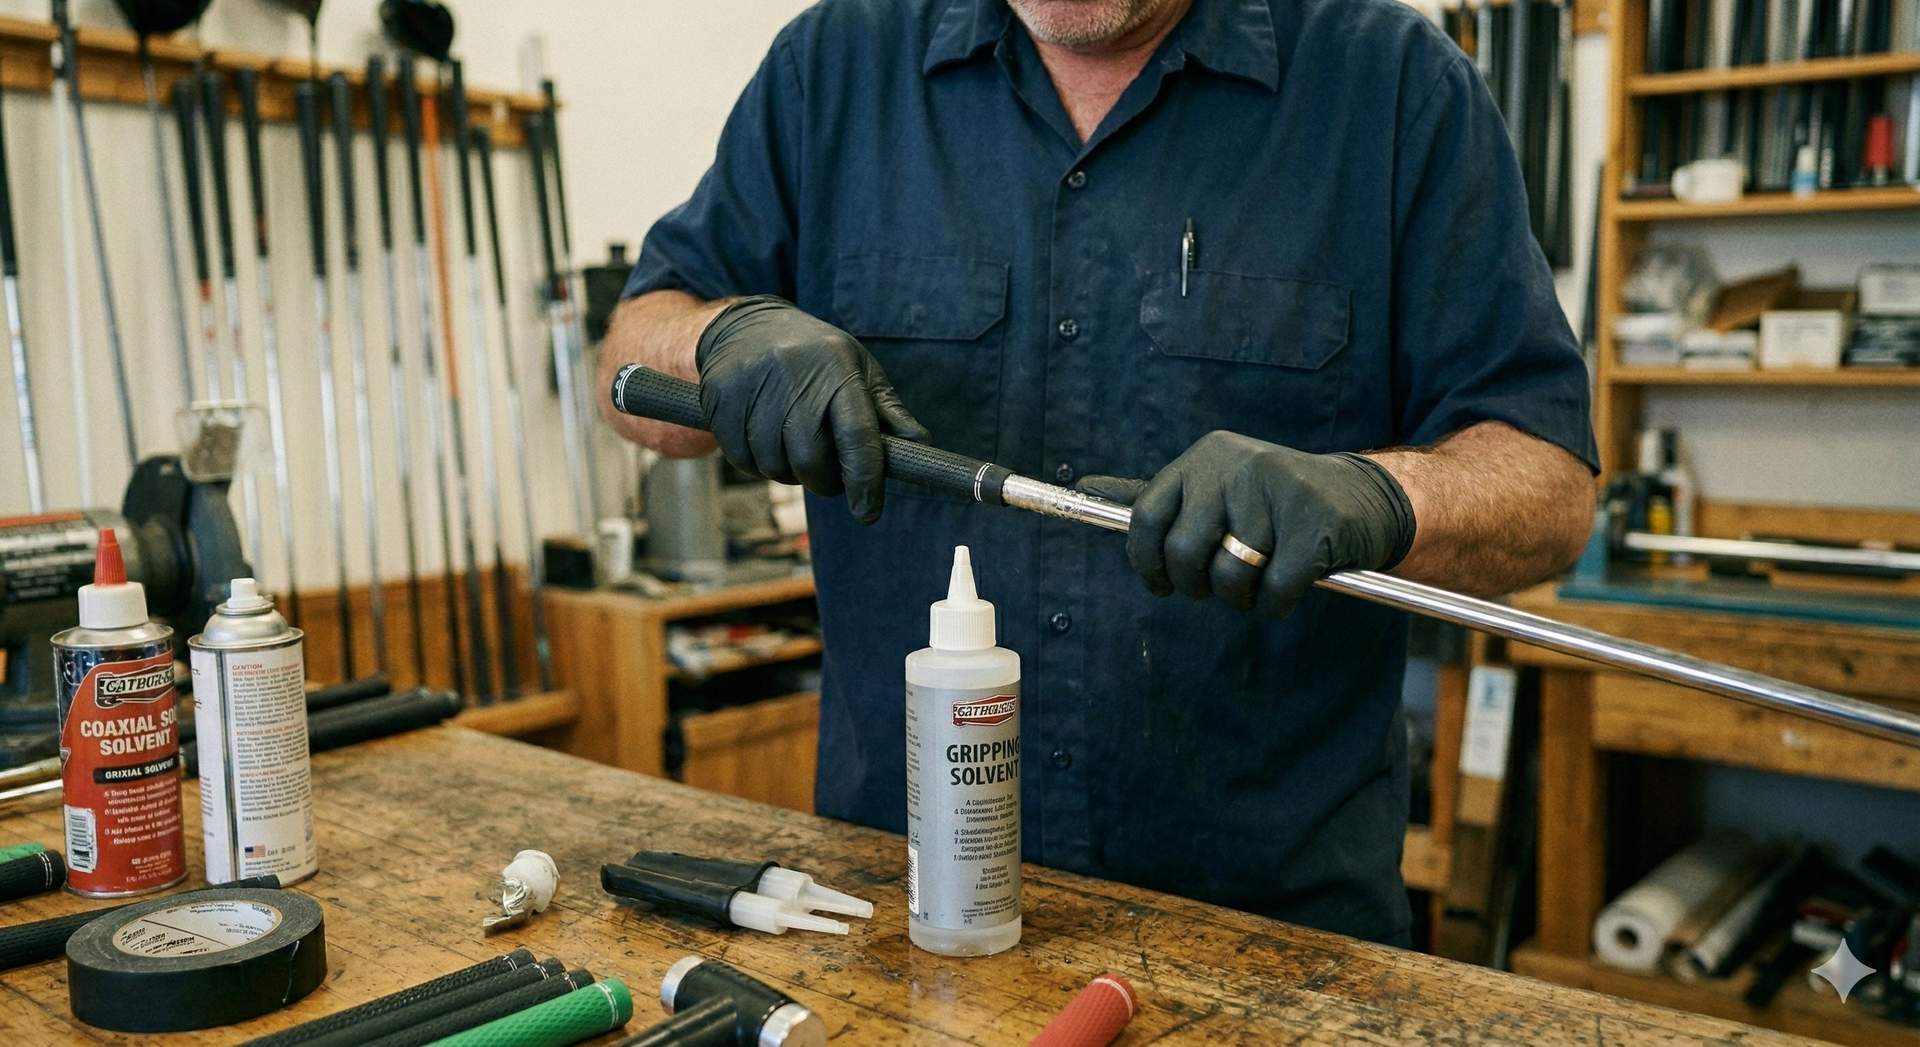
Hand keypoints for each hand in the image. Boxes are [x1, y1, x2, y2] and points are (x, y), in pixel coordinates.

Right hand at [697, 296, 928, 524]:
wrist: (746, 327)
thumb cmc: (816, 357)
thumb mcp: (857, 371)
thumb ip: (887, 412)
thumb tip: (917, 447)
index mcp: (836, 366)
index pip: (856, 435)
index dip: (864, 481)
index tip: (868, 512)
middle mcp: (793, 373)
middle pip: (810, 459)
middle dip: (823, 481)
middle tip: (827, 475)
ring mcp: (751, 384)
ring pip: (774, 465)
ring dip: (788, 473)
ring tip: (793, 446)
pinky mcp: (719, 398)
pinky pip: (742, 459)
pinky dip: (758, 464)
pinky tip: (765, 440)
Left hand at [1077, 432, 1415, 616]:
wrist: (1361, 498)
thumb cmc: (1274, 505)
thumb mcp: (1216, 488)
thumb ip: (1163, 499)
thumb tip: (1084, 488)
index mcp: (1203, 458)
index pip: (1147, 516)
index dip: (1148, 562)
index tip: (1162, 584)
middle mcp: (1234, 466)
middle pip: (1186, 553)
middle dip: (1199, 586)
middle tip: (1222, 586)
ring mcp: (1276, 490)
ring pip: (1231, 576)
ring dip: (1243, 597)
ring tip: (1261, 579)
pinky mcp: (1314, 523)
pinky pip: (1274, 591)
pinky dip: (1279, 604)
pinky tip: (1294, 583)